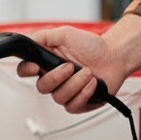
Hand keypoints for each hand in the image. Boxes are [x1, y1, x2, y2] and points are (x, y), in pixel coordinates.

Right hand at [15, 26, 129, 114]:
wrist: (114, 56)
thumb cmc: (91, 45)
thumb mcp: (66, 34)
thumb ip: (44, 36)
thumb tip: (26, 40)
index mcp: (46, 62)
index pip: (25, 70)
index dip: (26, 70)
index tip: (35, 66)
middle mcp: (54, 79)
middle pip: (41, 87)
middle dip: (56, 77)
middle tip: (71, 66)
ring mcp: (65, 92)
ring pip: (58, 97)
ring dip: (75, 83)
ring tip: (88, 72)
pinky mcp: (78, 103)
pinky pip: (73, 105)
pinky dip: (84, 92)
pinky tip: (93, 83)